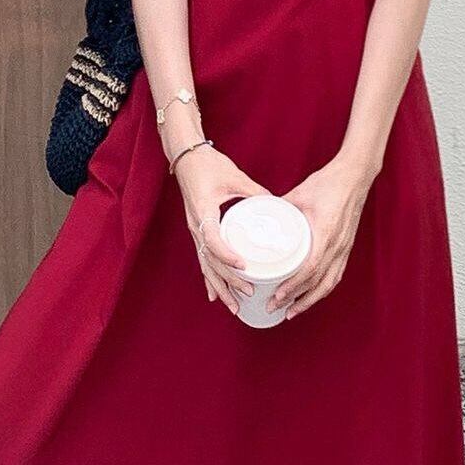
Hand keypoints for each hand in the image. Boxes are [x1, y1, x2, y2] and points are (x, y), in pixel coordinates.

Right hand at [174, 145, 269, 313]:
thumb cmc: (209, 165)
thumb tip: (277, 206)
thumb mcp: (235, 176)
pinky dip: (210, 279)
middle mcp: (196, 226)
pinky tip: (215, 295)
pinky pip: (203, 260)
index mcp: (203, 212)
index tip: (244, 265)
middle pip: (210, 261)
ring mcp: (195, 231)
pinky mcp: (198, 232)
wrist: (186, 158)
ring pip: (206, 266)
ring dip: (220, 287)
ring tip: (234, 306)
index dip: (227, 255)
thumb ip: (255, 192)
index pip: (213, 241)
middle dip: (229, 280)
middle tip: (250, 292)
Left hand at [272, 156, 374, 317]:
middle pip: (317, 283)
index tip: (278, 295)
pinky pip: (335, 275)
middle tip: (274, 308)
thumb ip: (278, 208)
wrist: (355, 176)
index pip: (310, 268)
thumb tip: (258, 219)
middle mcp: (337, 245)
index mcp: (325, 233)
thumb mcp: (298, 194)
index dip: (294, 285)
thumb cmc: (328, 183)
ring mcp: (344, 248)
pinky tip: (311, 296)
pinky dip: (322, 289)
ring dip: (309, 300)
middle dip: (295, 299)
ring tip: (291, 311)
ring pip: (328, 283)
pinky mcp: (346, 248)